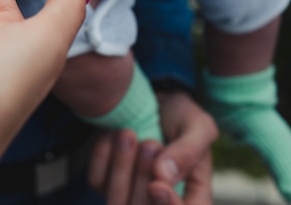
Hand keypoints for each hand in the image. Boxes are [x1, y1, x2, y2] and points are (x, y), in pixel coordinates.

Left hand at [87, 91, 217, 204]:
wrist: (152, 101)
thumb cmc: (181, 116)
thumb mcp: (198, 125)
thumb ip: (189, 151)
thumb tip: (164, 175)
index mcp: (194, 197)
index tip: (157, 185)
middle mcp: (158, 202)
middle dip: (142, 179)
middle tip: (150, 143)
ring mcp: (130, 195)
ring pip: (117, 202)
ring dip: (121, 168)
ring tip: (128, 134)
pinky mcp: (106, 183)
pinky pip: (97, 181)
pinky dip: (102, 157)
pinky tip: (113, 134)